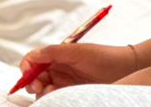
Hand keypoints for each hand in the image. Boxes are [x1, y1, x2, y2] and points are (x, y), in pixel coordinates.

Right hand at [19, 43, 137, 96]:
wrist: (125, 69)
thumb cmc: (102, 56)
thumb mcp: (76, 52)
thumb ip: (53, 52)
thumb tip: (32, 56)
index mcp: (56, 56)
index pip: (32, 60)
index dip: (25, 68)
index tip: (26, 76)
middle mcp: (57, 69)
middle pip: (34, 78)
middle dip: (31, 83)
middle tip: (37, 88)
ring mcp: (64, 82)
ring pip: (43, 90)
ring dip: (42, 92)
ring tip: (51, 93)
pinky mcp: (72, 94)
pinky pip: (56, 98)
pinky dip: (53, 99)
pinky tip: (58, 97)